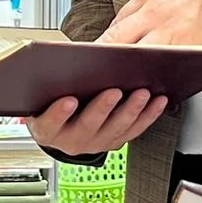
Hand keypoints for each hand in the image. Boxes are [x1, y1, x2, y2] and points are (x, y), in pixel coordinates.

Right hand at [29, 88, 165, 156]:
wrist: (62, 125)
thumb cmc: (52, 102)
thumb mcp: (43, 94)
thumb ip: (50, 82)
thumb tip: (63, 59)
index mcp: (47, 129)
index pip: (48, 124)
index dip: (58, 114)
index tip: (69, 100)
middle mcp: (70, 140)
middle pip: (87, 127)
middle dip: (102, 108)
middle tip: (114, 91)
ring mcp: (95, 143)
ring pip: (115, 129)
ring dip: (131, 110)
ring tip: (141, 93)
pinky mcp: (115, 141)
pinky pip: (133, 130)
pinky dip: (147, 115)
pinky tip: (157, 101)